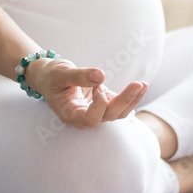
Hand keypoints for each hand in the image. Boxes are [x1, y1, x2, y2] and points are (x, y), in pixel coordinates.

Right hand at [25, 58, 148, 128]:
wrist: (49, 77)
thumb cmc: (51, 76)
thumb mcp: (61, 72)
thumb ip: (79, 76)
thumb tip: (100, 76)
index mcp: (69, 113)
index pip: (90, 119)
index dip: (99, 106)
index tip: (98, 86)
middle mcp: (83, 117)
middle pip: (108, 116)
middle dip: (124, 101)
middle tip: (137, 84)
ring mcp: (94, 111)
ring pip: (118, 113)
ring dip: (132, 100)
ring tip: (143, 85)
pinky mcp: (103, 103)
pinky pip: (120, 104)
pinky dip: (131, 96)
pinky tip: (142, 85)